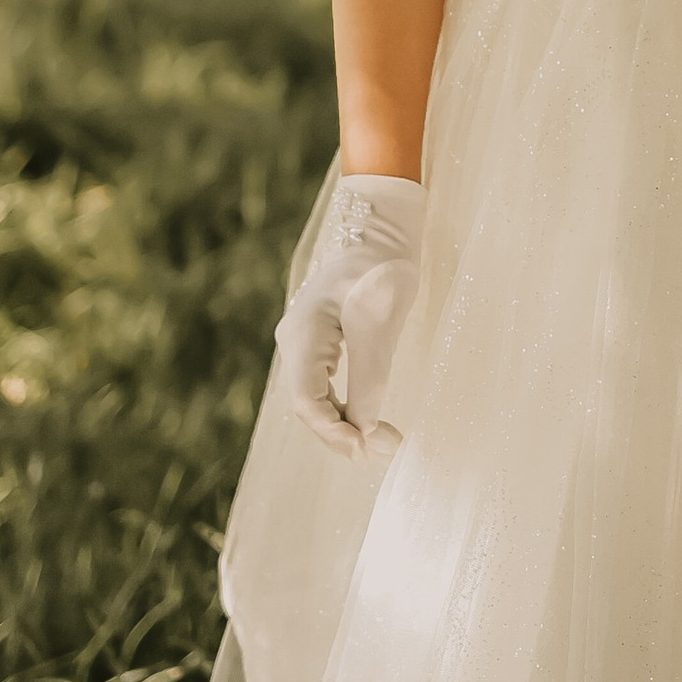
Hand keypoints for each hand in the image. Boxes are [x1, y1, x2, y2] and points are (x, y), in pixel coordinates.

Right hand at [274, 174, 425, 457]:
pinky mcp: (317, 344)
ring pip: (314, 400)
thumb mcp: (381, 321)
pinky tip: (368, 419)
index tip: (370, 448)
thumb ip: (371, 375)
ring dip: (345, 425)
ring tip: (383, 442)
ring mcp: (302, 343)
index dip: (335, 432)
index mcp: (303, 334)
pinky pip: (322, 387)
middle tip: (387, 449)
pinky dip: (345, 408)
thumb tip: (366, 427)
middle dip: (343, 434)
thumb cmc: (382, 268)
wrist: (379, 232)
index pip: (306, 401)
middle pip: (307, 406)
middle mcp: (294, 342)